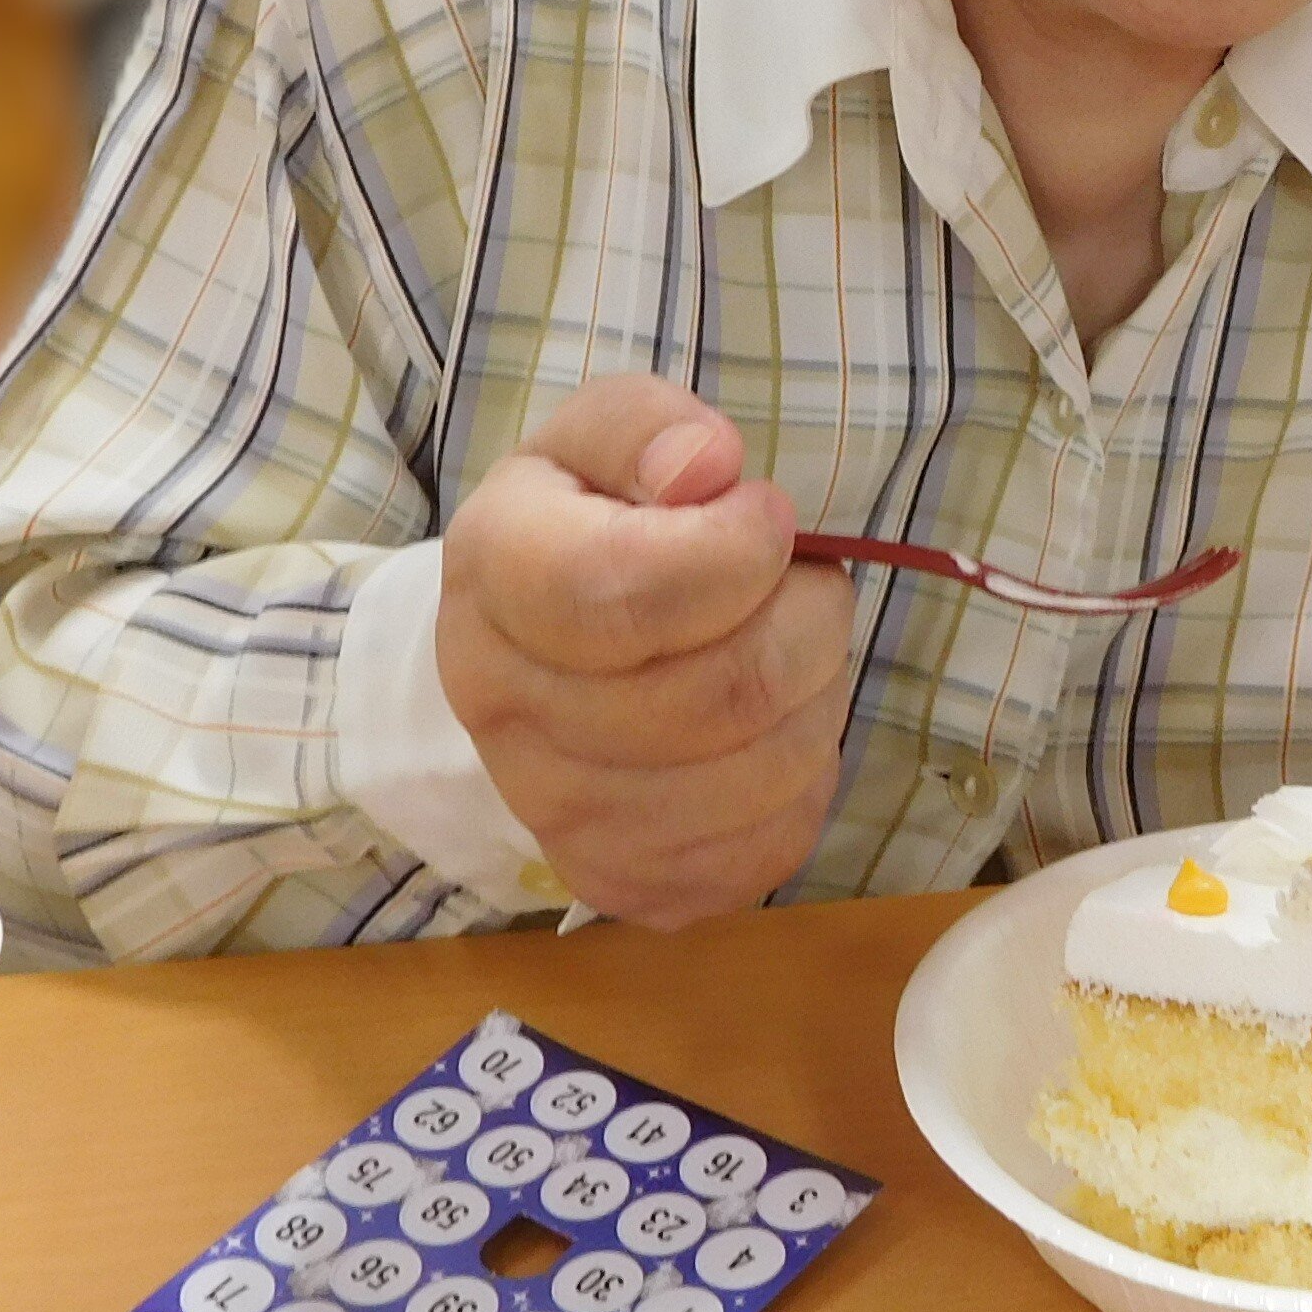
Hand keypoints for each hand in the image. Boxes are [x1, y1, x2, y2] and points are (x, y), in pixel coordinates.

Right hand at [436, 377, 853, 925]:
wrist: (523, 657)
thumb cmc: (581, 528)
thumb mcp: (597, 441)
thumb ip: (649, 429)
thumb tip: (709, 467)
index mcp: (493, 579)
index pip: (623, 592)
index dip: (736, 553)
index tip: (768, 515)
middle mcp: (505, 711)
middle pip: (720, 694)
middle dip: (808, 620)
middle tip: (802, 582)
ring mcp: (559, 815)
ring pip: (759, 774)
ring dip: (817, 697)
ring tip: (790, 649)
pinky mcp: (624, 882)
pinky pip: (769, 848)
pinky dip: (805, 780)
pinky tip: (769, 728)